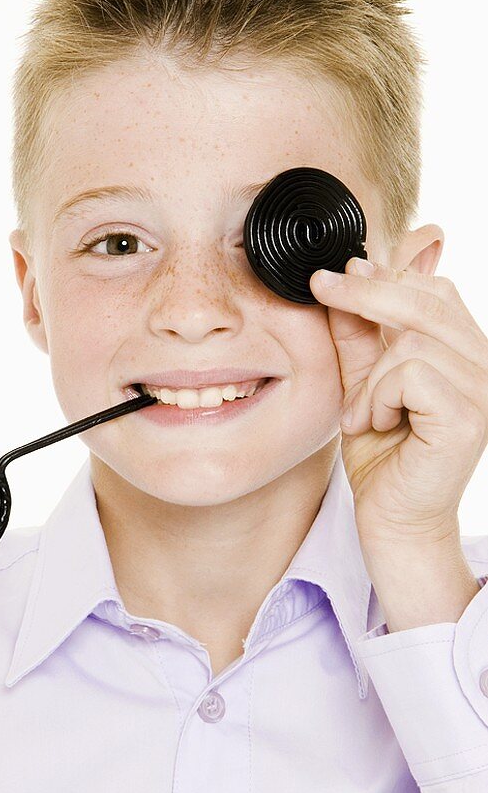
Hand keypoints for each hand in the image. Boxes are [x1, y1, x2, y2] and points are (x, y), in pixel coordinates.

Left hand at [309, 256, 487, 549]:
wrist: (391, 520)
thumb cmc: (381, 455)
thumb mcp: (361, 382)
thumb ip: (358, 335)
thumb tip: (345, 275)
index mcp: (463, 351)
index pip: (434, 291)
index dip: (384, 275)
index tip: (336, 272)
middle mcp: (484, 365)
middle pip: (427, 301)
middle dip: (365, 291)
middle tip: (321, 288)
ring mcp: (482, 390)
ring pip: (412, 341)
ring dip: (370, 379)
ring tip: (362, 414)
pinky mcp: (469, 417)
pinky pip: (411, 375)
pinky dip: (378, 398)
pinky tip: (376, 425)